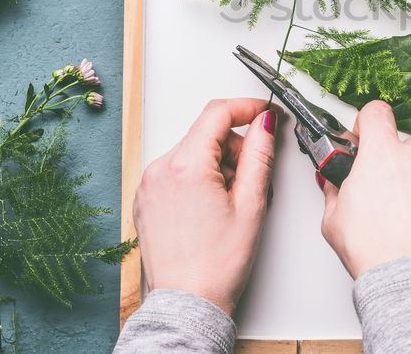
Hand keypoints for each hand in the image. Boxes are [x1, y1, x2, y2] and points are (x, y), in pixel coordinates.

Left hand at [134, 98, 276, 314]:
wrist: (188, 302)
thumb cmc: (217, 264)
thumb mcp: (252, 203)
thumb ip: (260, 154)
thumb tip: (265, 123)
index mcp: (186, 166)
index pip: (217, 113)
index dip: (247, 108)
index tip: (265, 113)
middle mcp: (160, 169)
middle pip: (205, 133)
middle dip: (234, 146)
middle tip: (252, 177)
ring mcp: (148, 184)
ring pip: (192, 152)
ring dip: (217, 163)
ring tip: (231, 200)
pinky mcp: (145, 199)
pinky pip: (176, 171)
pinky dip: (198, 177)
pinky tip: (211, 207)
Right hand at [317, 100, 410, 278]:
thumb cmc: (378, 254)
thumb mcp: (334, 220)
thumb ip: (334, 190)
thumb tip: (334, 182)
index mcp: (383, 153)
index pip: (376, 113)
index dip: (368, 125)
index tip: (366, 139)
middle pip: (405, 146)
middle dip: (396, 164)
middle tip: (387, 195)